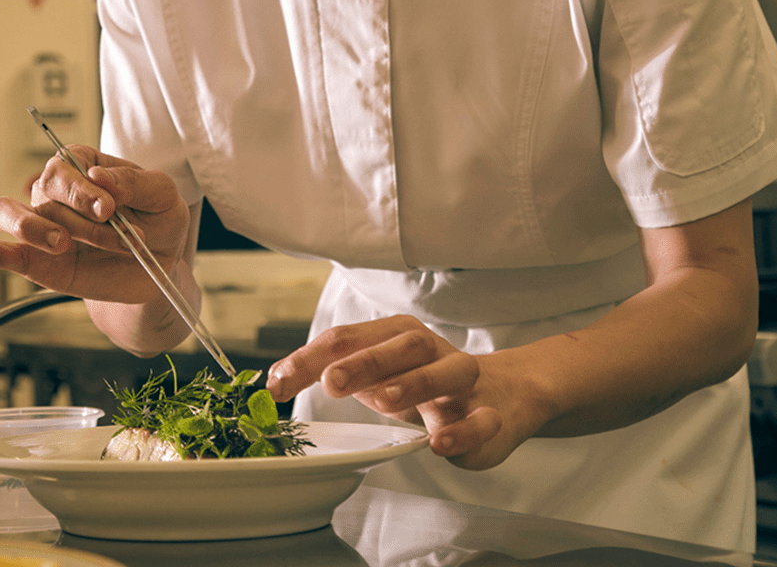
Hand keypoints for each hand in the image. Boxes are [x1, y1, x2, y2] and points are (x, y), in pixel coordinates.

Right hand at [0, 147, 192, 305]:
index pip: (64, 165)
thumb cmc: (158, 221)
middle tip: (108, 226)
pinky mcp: (37, 263)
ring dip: (32, 226)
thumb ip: (134, 182)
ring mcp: (41, 227)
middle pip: (44, 190)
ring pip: (9, 212)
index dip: (82, 187)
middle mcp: (56, 193)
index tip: (110, 208)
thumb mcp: (162, 194)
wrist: (161, 267)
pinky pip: (2, 253)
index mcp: (82, 166)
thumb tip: (99, 178)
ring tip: (62, 243)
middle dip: (77, 213)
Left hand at [265, 315, 551, 469]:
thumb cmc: (419, 383)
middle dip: (364, 361)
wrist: (499, 397)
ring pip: (446, 371)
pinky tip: (440, 440)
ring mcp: (464, 381)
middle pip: (401, 345)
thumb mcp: (374, 374)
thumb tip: (277, 379)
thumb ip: (333, 371)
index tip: (279, 383)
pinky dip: (463, 429)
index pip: (349, 338)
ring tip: (383, 401)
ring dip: (413, 384)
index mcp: (396, 336)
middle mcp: (432, 351)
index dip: (312, 358)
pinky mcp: (490, 416)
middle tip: (330, 382)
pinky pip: (482, 419)